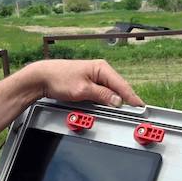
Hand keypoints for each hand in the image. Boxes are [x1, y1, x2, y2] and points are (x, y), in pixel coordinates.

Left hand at [17, 60, 143, 108]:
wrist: (41, 78)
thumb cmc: (59, 79)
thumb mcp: (82, 90)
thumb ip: (102, 95)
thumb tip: (117, 100)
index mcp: (101, 68)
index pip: (122, 84)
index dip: (132, 97)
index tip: (140, 106)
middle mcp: (100, 70)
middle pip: (118, 88)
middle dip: (124, 100)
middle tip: (134, 112)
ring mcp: (94, 77)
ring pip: (110, 91)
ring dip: (114, 101)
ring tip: (123, 110)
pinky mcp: (89, 83)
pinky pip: (102, 92)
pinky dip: (106, 100)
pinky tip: (108, 105)